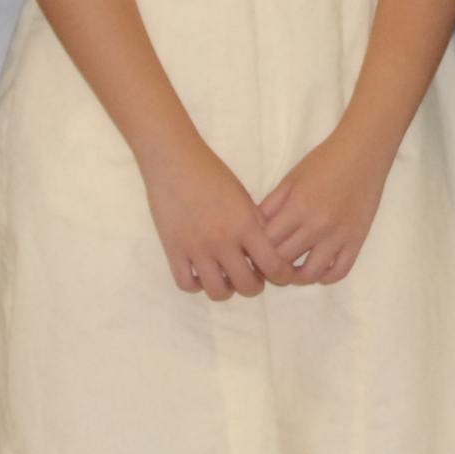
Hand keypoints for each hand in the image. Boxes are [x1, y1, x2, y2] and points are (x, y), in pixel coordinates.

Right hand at [144, 142, 299, 299]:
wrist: (175, 162)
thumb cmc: (213, 174)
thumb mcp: (244, 198)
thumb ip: (257, 225)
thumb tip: (269, 251)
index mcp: (245, 225)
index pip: (273, 265)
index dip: (281, 276)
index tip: (280, 275)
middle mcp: (223, 241)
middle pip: (247, 286)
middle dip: (254, 287)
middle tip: (252, 278)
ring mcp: (196, 248)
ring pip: (217, 291)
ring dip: (226, 289)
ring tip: (226, 279)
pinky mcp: (173, 250)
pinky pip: (186, 284)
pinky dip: (197, 285)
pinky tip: (201, 274)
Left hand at [259, 129, 399, 283]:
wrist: (363, 153)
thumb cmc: (324, 161)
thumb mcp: (290, 179)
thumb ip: (271, 205)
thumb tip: (252, 230)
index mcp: (297, 207)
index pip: (266, 243)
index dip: (254, 250)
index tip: (252, 253)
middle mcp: (317, 225)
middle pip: (284, 260)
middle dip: (270, 265)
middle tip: (266, 264)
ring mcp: (338, 236)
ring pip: (310, 273)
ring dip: (296, 277)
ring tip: (290, 271)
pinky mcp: (357, 241)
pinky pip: (339, 271)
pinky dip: (325, 277)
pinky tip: (316, 270)